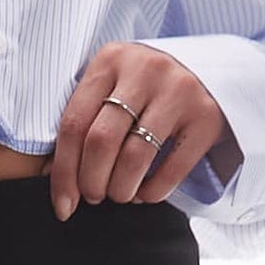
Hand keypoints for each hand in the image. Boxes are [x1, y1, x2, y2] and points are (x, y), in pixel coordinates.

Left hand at [49, 43, 235, 220]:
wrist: (209, 73)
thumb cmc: (144, 92)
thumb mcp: (110, 90)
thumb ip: (84, 123)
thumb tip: (56, 185)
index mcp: (111, 59)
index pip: (74, 124)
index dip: (63, 173)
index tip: (64, 205)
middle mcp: (146, 68)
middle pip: (101, 142)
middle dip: (91, 183)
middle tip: (95, 196)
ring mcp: (180, 89)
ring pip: (134, 158)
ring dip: (120, 190)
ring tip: (119, 194)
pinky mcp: (206, 116)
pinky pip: (170, 171)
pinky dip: (151, 193)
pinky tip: (145, 192)